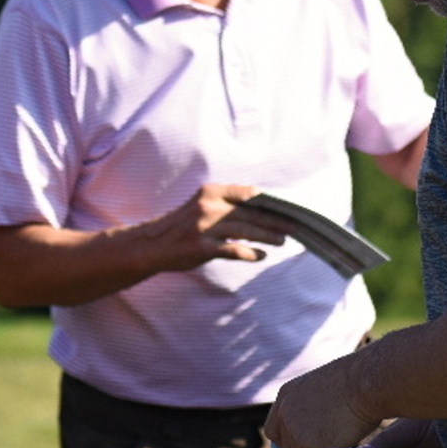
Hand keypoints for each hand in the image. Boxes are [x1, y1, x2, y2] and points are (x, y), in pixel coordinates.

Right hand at [139, 184, 295, 272]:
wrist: (152, 244)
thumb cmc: (182, 225)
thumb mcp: (202, 205)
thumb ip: (227, 204)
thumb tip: (261, 206)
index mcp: (210, 192)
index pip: (248, 193)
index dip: (270, 202)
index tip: (287, 209)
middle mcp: (208, 206)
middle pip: (251, 213)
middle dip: (276, 221)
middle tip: (294, 227)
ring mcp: (205, 228)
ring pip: (246, 230)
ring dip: (268, 236)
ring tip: (283, 241)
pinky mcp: (202, 248)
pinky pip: (234, 250)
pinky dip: (250, 253)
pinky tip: (261, 255)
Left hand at [265, 354, 382, 447]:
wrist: (366, 382)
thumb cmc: (359, 383)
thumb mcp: (325, 388)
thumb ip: (313, 408)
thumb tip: (319, 426)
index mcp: (287, 395)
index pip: (275, 427)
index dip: (288, 439)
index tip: (302, 445)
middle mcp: (284, 412)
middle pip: (283, 445)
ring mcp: (293, 429)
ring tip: (341, 439)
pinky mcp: (307, 446)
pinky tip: (345, 443)